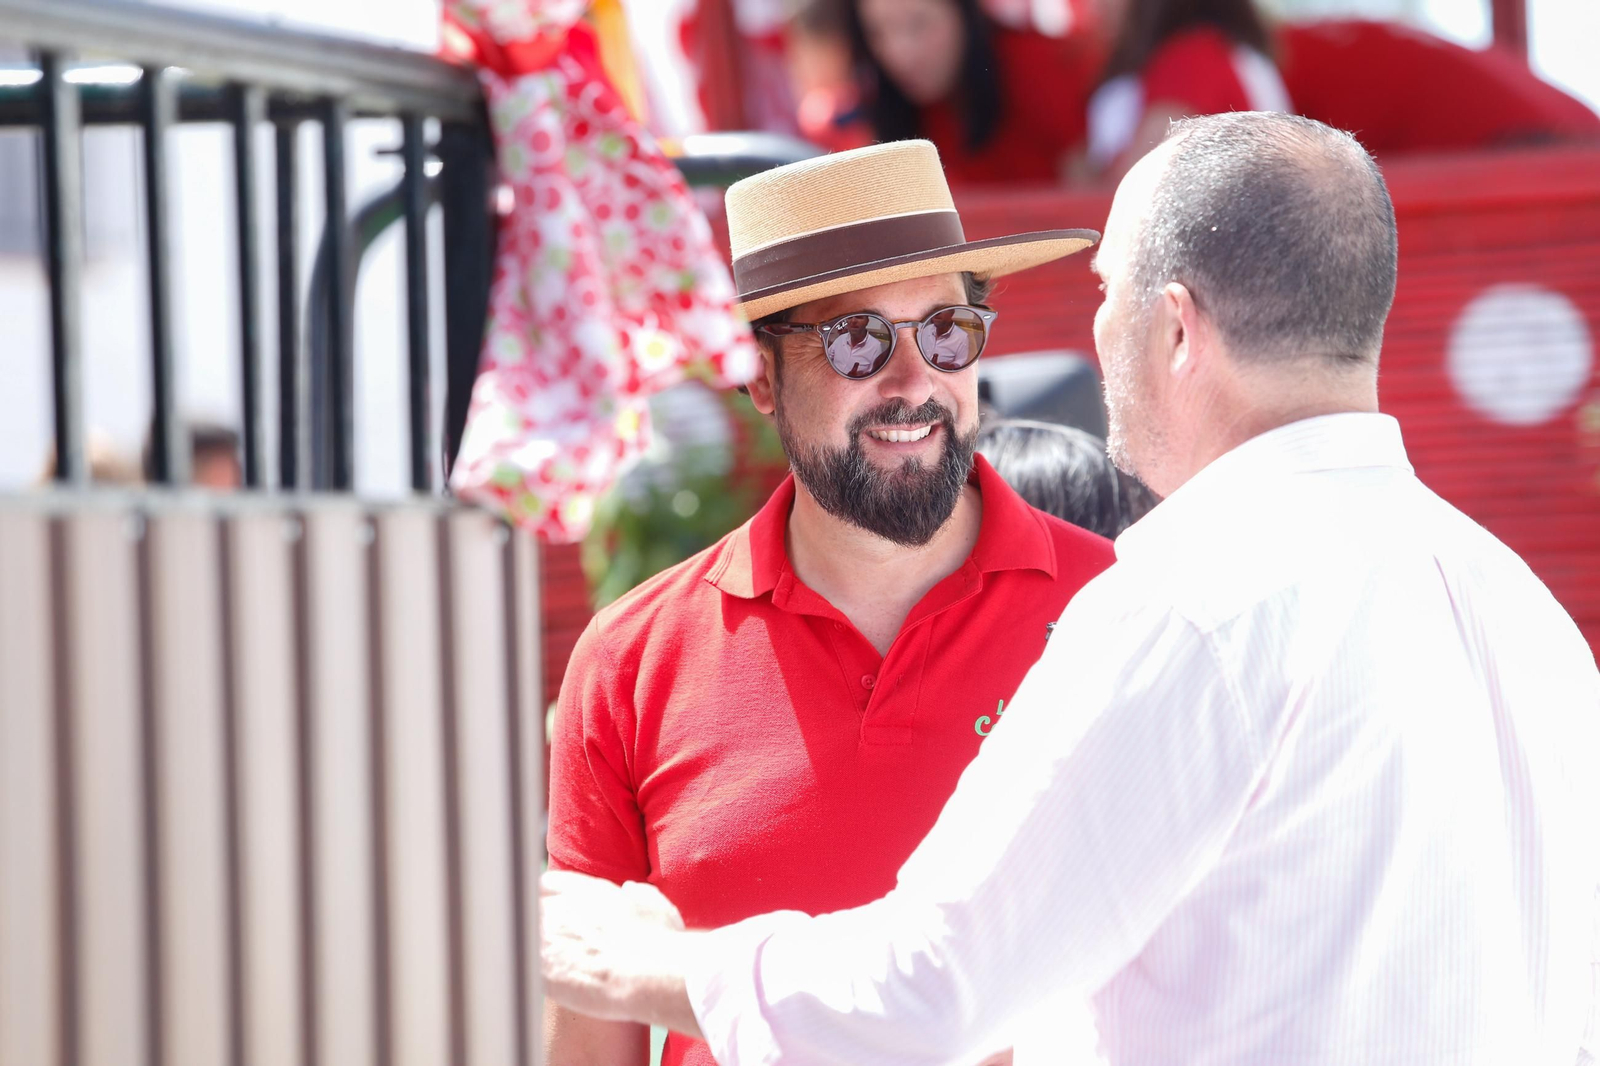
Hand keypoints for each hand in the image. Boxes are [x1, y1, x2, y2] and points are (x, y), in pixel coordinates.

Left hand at [540, 869, 700, 1036]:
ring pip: (526, 939)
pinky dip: (539, 976)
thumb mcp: (656, 906)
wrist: (647, 976)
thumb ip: (639, 894)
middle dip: (542, 925)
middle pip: (532, 911)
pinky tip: (556, 985)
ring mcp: (546, 941)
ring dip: (538, 950)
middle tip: (559, 943)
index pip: (547, 885)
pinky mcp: (541, 972)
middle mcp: (559, 910)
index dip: (549, 898)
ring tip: (558, 966)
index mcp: (583, 891)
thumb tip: (631, 890)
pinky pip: (528, 970)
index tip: (556, 911)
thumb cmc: (658, 941)